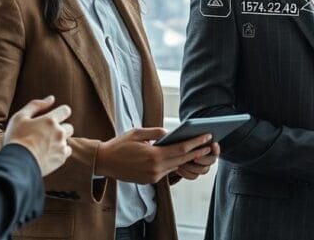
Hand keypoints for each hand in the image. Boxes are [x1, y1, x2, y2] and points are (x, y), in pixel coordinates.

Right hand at [4, 95, 73, 175]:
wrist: (16, 164)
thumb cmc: (15, 139)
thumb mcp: (20, 117)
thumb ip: (35, 105)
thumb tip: (51, 98)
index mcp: (50, 120)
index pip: (66, 110)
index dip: (61, 113)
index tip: (54, 118)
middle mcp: (59, 132)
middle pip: (69, 126)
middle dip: (60, 129)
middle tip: (45, 135)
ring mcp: (61, 146)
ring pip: (67, 139)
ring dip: (60, 140)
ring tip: (45, 145)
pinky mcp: (61, 159)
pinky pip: (67, 151)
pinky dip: (60, 151)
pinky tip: (48, 153)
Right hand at [95, 128, 212, 183]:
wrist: (103, 162)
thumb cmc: (120, 144)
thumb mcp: (138, 132)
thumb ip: (157, 132)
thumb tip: (170, 134)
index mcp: (154, 156)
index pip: (182, 149)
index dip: (196, 143)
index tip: (207, 136)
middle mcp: (155, 169)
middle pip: (182, 159)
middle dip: (197, 152)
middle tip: (210, 145)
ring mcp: (153, 176)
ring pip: (175, 166)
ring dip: (187, 159)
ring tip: (199, 150)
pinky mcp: (149, 181)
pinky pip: (166, 171)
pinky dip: (175, 164)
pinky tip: (181, 157)